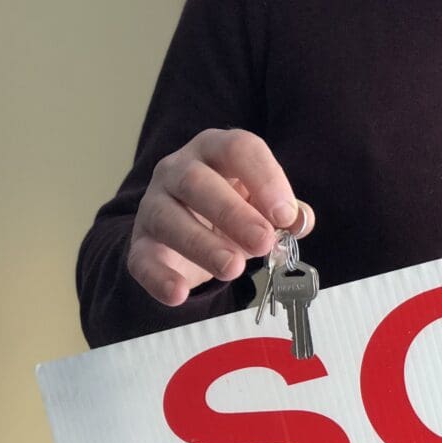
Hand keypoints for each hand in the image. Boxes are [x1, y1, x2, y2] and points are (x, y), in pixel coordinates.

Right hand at [127, 128, 315, 305]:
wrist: (190, 233)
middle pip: (197, 181)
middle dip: (232, 213)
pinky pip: (142, 258)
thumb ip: (285, 212)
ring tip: (233, 268)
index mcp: (216, 150)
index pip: (238, 149)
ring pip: (167, 217)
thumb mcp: (263, 206)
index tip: (285, 215)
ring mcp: (154, 205)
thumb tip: (300, 220)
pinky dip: (159, 278)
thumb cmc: (234, 210)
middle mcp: (179, 170)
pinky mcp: (141, 244)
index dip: (265, 179)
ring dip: (202, 244)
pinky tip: (179, 293)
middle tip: (262, 242)